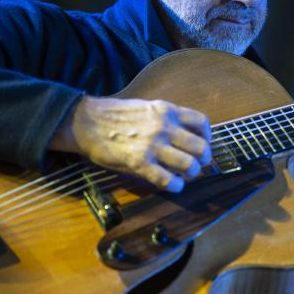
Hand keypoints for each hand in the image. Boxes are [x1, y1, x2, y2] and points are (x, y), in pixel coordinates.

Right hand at [49, 96, 211, 191]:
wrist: (86, 122)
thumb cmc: (116, 116)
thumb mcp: (147, 108)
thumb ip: (167, 119)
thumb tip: (187, 135)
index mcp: (167, 110)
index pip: (202, 123)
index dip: (207, 136)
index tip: (203, 143)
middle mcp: (164, 126)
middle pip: (201, 147)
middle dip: (203, 159)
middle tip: (197, 164)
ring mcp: (153, 145)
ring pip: (189, 164)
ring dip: (191, 173)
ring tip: (185, 175)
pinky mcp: (140, 163)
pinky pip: (168, 179)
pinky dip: (175, 185)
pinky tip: (173, 184)